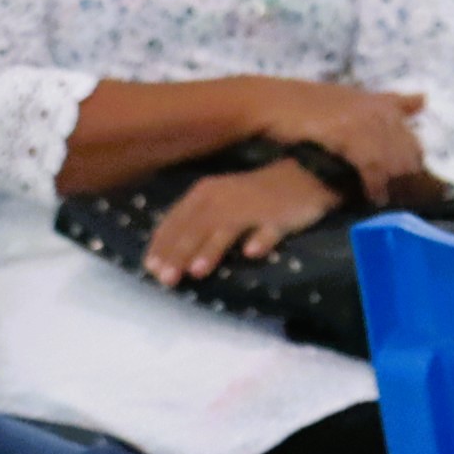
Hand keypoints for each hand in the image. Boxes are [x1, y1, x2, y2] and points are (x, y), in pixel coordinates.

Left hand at [144, 159, 339, 285]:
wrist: (303, 175)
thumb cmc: (254, 195)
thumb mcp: (219, 203)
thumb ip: (196, 224)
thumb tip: (170, 254)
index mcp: (202, 194)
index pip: (175, 221)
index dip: (161, 245)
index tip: (149, 269)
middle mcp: (221, 198)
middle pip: (195, 228)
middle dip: (179, 253)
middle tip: (166, 279)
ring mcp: (251, 206)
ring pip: (226, 228)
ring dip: (211, 249)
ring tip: (197, 271)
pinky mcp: (279, 214)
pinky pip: (269, 228)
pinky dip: (261, 239)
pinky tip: (252, 253)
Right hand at [255, 78, 426, 202]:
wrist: (264, 102)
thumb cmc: (299, 106)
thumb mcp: (344, 101)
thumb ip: (381, 105)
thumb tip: (421, 100)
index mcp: (377, 101)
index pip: (411, 136)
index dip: (412, 161)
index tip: (409, 182)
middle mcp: (375, 108)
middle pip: (406, 150)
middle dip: (407, 177)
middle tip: (400, 198)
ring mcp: (362, 119)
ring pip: (393, 158)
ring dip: (393, 183)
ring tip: (386, 200)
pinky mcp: (346, 132)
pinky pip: (371, 163)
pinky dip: (374, 183)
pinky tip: (372, 196)